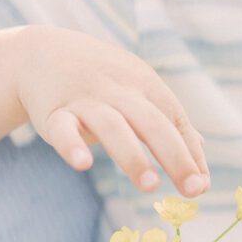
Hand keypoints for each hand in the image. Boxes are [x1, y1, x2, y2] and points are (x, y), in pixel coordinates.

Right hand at [16, 26, 208, 195]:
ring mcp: (86, 101)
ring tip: (150, 184)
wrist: (40, 52)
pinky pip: (63, 129)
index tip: (200, 186)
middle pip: (152, 122)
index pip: (174, 119)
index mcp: (143, 85)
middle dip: (174, 155)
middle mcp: (119, 91)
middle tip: (191, 190)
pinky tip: (83, 164)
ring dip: (132, 156)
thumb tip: (201, 150)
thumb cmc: (98, 78)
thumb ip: (166, 119)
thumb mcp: (136, 88)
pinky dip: (72, 146)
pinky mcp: (54, 113)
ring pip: (113, 127)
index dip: (190, 152)